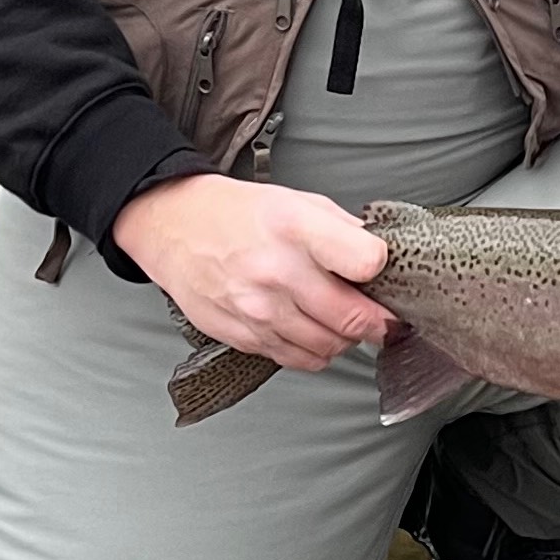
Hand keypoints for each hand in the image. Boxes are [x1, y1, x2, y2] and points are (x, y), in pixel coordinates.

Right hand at [110, 173, 390, 373]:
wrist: (176, 230)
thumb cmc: (238, 214)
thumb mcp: (296, 200)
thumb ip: (342, 228)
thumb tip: (380, 258)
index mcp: (295, 228)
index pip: (365, 261)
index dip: (381, 270)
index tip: (381, 273)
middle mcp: (276, 272)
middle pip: (351, 318)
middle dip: (378, 323)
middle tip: (383, 319)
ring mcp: (257, 309)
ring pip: (327, 347)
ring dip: (346, 340)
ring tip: (343, 322)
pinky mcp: (243, 336)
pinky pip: (296, 359)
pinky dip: (315, 352)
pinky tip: (312, 331)